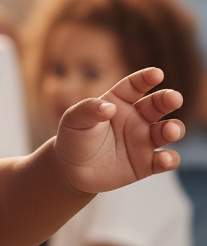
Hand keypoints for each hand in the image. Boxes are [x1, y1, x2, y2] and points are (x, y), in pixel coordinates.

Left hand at [54, 67, 183, 194]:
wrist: (70, 171)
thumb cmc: (73, 139)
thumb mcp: (74, 120)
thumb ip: (88, 110)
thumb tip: (109, 108)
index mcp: (118, 102)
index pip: (135, 86)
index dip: (146, 78)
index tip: (156, 74)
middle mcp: (136, 118)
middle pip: (158, 104)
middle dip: (168, 99)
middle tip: (174, 98)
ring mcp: (143, 140)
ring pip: (168, 130)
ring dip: (173, 128)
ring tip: (169, 131)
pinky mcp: (147, 164)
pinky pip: (165, 160)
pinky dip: (170, 159)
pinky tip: (164, 159)